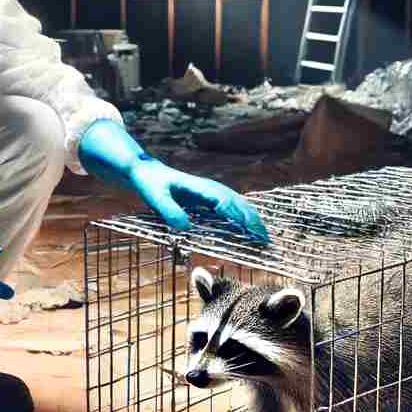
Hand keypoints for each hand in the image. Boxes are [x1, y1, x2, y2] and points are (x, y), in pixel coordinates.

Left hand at [78, 121, 269, 243]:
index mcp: (201, 188)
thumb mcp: (155, 198)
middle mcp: (211, 189)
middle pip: (238, 203)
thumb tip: (185, 228)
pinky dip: (242, 220)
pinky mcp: (209, 200)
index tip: (249, 230)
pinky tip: (247, 233)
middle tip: (265, 240)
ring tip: (263, 238)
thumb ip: (169, 211)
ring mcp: (212, 193)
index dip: (238, 216)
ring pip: (238, 206)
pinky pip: (230, 209)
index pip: (225, 202)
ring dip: (251, 220)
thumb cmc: (150, 184)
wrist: (146, 171)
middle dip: (252, 221)